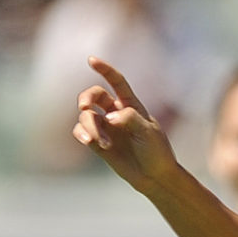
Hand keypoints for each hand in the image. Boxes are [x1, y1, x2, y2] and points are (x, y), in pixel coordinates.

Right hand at [73, 57, 178, 188]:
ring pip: (86, 116)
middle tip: (85, 107)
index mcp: (130, 104)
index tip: (91, 60)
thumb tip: (108, 118)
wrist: (154, 177)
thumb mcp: (148, 131)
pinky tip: (88, 141)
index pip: (116, 82)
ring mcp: (105, 128)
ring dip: (90, 126)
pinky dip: (81, 134)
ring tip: (102, 143)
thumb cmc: (156, 151)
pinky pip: (81, 131)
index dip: (104, 70)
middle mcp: (115, 113)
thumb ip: (129, 118)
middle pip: (94, 96)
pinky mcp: (98, 143)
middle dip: (86, 98)